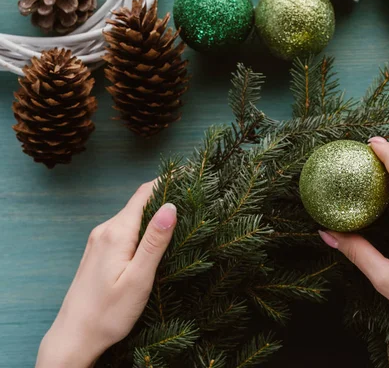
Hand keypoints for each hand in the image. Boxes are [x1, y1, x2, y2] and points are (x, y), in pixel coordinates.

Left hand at [36, 182, 176, 367]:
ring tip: (180, 212)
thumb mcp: (138, 278)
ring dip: (154, 211)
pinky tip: (155, 236)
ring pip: (131, 216)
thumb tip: (171, 206)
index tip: (189, 173)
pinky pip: (124, 229)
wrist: (73, 338)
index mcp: (116, 233)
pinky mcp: (98, 252)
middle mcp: (104, 231)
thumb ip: (155, 241)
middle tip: (192, 193)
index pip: (144, 193)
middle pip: (138, 202)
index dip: (167, 181)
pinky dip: (143, 225)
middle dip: (164, 194)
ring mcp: (98, 241)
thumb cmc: (108, 314)